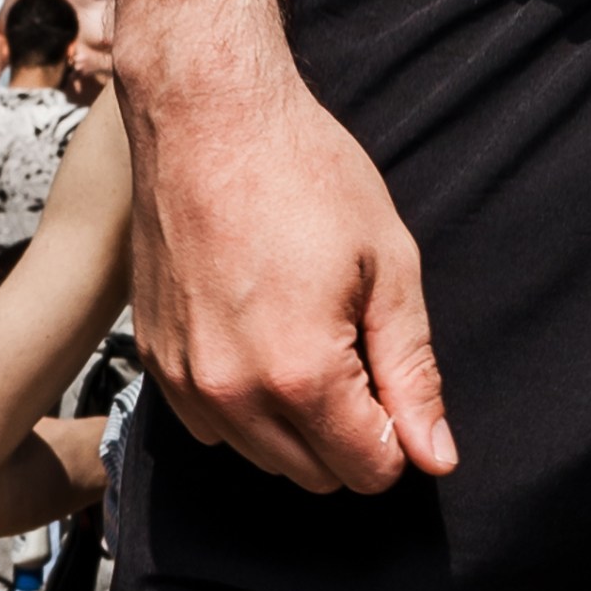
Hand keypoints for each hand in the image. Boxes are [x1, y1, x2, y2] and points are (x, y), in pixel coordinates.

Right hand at [128, 57, 454, 497]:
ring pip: (261, 458)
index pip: (369, 470)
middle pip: (315, 475)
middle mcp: (232, 394)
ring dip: (296, 424)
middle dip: (350, 433)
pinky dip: (243, 405)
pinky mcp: (153, 361)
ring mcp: (183, 381)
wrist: (207, 116)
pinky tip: (260, 336)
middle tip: (357, 348)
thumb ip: (413, 370)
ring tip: (309, 333)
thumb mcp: (388, 264)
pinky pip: (211, 426)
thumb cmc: (305, 173)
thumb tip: (438, 458)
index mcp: (301, 373)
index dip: (400, 435)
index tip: (395, 377)